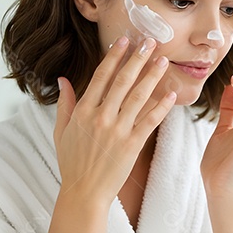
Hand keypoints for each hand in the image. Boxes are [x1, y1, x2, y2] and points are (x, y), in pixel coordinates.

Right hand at [55, 35, 176, 206]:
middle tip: (150, 42)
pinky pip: (150, 121)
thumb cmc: (71, 162)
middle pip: (123, 81)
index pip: (101, 76)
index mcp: (83, 111)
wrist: (84, 192)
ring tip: (163, 61)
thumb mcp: (61, 131)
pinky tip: (171, 94)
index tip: (124, 40)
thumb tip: (63, 79)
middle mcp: (101, 117)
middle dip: (138, 59)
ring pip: (139, 97)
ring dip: (152, 76)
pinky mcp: (132, 145)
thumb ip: (65, 104)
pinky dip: (162, 107)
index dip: (114, 56)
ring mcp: (117, 131)